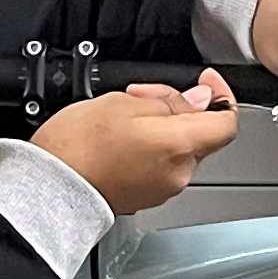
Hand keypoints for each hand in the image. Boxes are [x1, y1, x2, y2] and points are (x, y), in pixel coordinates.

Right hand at [31, 75, 242, 213]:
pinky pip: (162, 165)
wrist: (51, 188)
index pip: (226, 123)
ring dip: (161, 127)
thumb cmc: (77, 147)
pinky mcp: (149, 196)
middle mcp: (179, 173)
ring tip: (124, 117)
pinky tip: (122, 139)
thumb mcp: (123, 103)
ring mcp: (165, 188)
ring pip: (179, 147)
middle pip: (199, 133)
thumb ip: (170, 100)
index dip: (221, 96)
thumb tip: (199, 100)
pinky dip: (151, 147)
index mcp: (178, 145)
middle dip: (177, 107)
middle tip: (142, 95)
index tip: (206, 82)